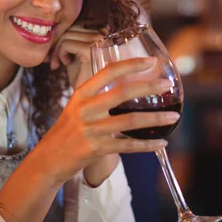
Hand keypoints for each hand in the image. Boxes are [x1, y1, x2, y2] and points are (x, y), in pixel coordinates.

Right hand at [35, 57, 179, 186]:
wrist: (49, 159)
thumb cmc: (66, 130)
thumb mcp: (76, 105)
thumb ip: (95, 92)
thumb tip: (120, 76)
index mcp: (82, 94)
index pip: (108, 72)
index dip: (131, 64)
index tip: (151, 61)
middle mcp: (85, 109)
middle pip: (123, 92)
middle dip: (148, 87)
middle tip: (166, 84)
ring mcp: (91, 130)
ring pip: (130, 121)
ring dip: (155, 118)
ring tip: (173, 116)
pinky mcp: (96, 149)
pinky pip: (128, 146)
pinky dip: (146, 145)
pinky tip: (161, 143)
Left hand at [49, 25, 107, 88]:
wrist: (91, 97)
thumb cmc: (83, 76)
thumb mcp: (75, 53)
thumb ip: (70, 39)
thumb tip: (53, 28)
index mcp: (103, 33)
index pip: (77, 23)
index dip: (63, 35)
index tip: (56, 52)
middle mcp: (104, 35)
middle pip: (71, 27)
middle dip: (57, 43)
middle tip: (53, 60)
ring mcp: (98, 42)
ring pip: (67, 35)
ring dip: (57, 50)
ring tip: (58, 64)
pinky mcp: (90, 50)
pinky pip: (66, 44)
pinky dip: (60, 53)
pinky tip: (65, 64)